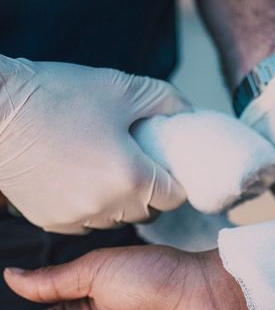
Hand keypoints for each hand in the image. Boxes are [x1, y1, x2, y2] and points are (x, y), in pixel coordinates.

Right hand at [0, 55, 189, 232]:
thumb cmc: (56, 95)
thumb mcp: (120, 88)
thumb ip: (165, 100)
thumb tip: (188, 113)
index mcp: (132, 178)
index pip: (176, 196)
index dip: (176, 179)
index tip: (166, 164)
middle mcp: (108, 207)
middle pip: (149, 211)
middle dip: (152, 190)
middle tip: (140, 162)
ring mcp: (78, 218)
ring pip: (118, 219)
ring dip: (122, 201)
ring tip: (108, 168)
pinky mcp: (51, 221)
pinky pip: (86, 222)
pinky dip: (91, 206)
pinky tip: (80, 179)